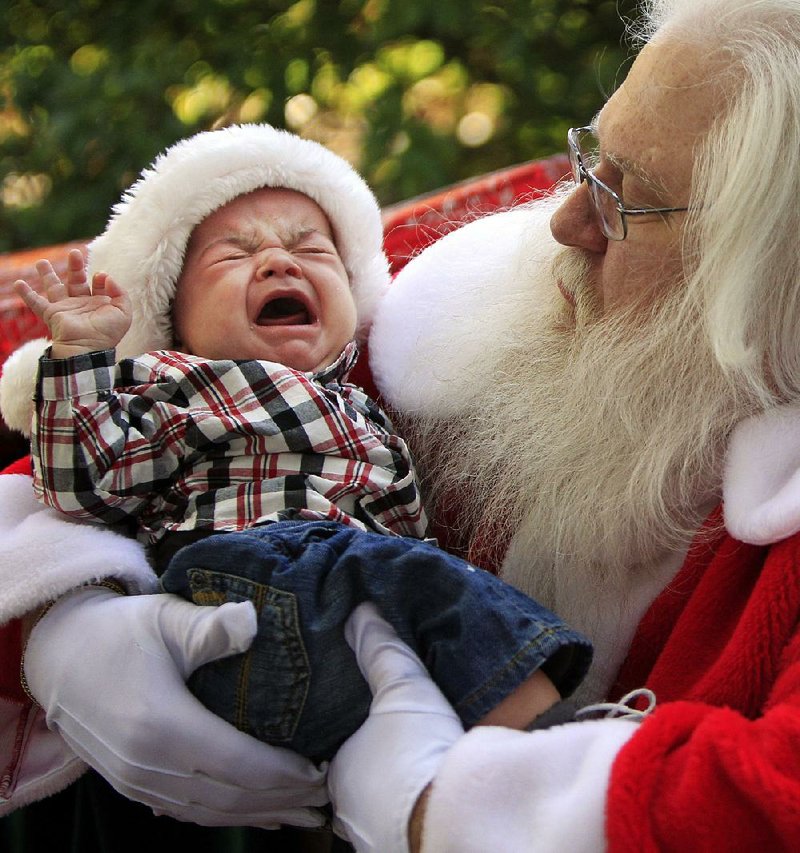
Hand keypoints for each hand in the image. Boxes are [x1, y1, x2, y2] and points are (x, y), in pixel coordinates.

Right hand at [15, 249, 131, 356]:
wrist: (87, 347)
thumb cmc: (107, 333)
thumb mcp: (123, 313)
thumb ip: (121, 293)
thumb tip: (106, 277)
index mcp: (99, 304)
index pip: (98, 285)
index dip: (101, 279)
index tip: (100, 276)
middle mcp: (81, 305)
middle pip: (76, 281)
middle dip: (75, 266)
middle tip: (74, 253)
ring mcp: (66, 309)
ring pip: (54, 288)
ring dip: (47, 274)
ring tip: (41, 262)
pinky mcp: (52, 314)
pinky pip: (36, 303)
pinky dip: (26, 294)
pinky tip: (18, 283)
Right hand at [23, 586, 327, 827]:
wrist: (59, 655)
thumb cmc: (120, 631)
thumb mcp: (166, 619)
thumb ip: (212, 626)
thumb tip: (253, 619)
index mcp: (162, 725)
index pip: (238, 763)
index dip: (283, 774)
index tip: (322, 772)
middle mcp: (149, 765)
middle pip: (230, 796)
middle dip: (283, 801)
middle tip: (325, 800)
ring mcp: (137, 781)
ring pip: (210, 812)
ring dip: (259, 815)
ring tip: (302, 815)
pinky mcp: (132, 784)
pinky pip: (187, 812)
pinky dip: (227, 816)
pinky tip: (255, 815)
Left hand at [328, 603, 463, 851]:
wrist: (456, 815)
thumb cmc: (417, 751)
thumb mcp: (401, 688)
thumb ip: (380, 652)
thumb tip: (360, 612)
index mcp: (337, 776)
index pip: (339, 752)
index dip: (359, 737)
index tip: (379, 725)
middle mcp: (350, 814)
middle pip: (361, 783)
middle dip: (378, 767)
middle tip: (403, 745)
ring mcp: (378, 840)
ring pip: (384, 808)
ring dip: (399, 791)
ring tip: (424, 767)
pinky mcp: (413, 851)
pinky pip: (409, 824)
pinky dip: (420, 809)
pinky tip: (438, 793)